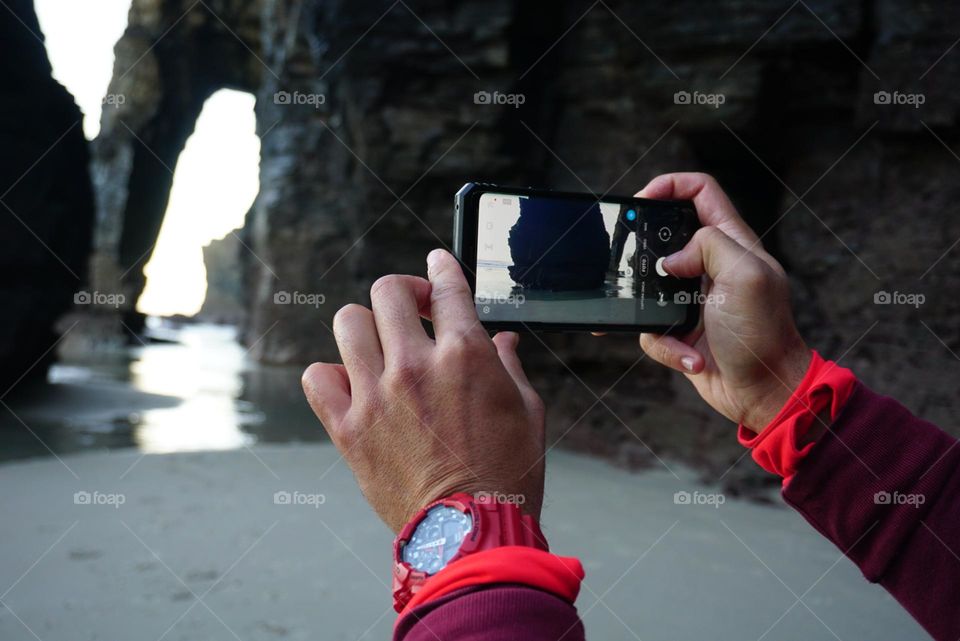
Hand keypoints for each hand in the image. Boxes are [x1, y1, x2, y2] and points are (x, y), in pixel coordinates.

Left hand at [301, 249, 545, 531]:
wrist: (470, 532)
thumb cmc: (507, 474)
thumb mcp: (526, 411)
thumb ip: (509, 365)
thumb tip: (503, 341)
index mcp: (465, 354)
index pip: (447, 286)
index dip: (442, 267)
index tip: (437, 265)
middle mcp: (414, 366)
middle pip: (388, 293)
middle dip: (404, 291)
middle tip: (415, 309)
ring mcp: (376, 396)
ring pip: (348, 323)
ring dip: (367, 325)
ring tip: (380, 344)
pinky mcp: (349, 430)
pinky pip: (317, 378)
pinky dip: (331, 373)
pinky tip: (352, 383)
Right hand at [636, 173, 810, 433]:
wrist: (765, 393)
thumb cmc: (764, 335)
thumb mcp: (746, 276)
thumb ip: (709, 246)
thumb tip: (670, 259)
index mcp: (732, 243)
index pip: (700, 192)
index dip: (669, 185)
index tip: (642, 199)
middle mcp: (712, 266)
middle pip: (665, 236)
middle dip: (644, 253)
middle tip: (635, 267)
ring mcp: (694, 298)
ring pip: (649, 287)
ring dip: (652, 311)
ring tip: (674, 328)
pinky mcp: (681, 328)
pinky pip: (651, 328)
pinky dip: (667, 346)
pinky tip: (692, 357)